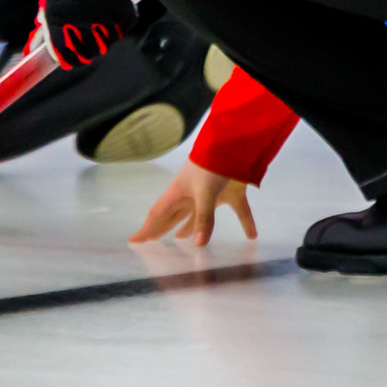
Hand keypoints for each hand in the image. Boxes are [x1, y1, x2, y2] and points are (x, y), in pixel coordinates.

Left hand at [40, 0, 137, 69]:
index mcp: (57, 21)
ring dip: (106, 37)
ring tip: (102, 23)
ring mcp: (102, 15)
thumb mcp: (49, 4)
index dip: (71, 60)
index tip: (75, 58)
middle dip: (90, 49)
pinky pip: (124, 28)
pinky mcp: (122, 8)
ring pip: (108, 43)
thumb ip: (42, 31)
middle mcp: (79, 21)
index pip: (65, 56)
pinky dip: (121, 24)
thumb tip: (31, 52)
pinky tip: (114, 14)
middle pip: (89, 53)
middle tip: (91, 39)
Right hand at [130, 159, 256, 246]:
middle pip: (174, 215)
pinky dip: (246, 222)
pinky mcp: (232, 191)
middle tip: (151, 239)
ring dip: (191, 226)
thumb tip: (198, 245)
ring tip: (182, 237)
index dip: (147, 228)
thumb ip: (203, 218)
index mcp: (180, 192)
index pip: (159, 214)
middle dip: (162, 227)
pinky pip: (239, 211)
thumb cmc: (211, 164)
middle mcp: (193, 194)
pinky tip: (252, 236)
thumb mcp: (204, 192)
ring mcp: (212, 192)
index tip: (134, 240)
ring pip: (199, 214)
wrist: (234, 141)